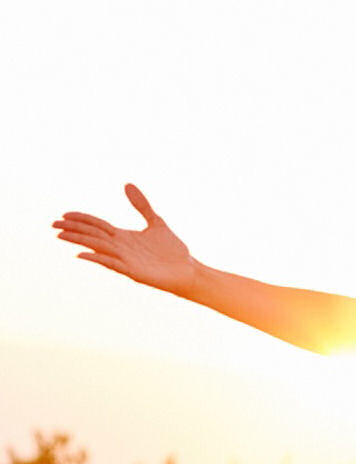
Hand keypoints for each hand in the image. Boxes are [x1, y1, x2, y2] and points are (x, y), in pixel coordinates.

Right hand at [52, 183, 198, 294]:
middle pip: (92, 235)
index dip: (81, 219)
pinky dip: (97, 258)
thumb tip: (127, 185)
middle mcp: (121, 248)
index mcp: (123, 236)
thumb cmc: (172, 250)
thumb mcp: (156, 222)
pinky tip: (82, 254)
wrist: (188, 270)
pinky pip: (111, 264)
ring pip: (98, 248)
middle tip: (54, 225)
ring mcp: (125, 260)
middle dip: (73, 230)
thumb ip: (141, 205)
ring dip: (80, 241)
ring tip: (61, 235)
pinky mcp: (133, 272)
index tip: (63, 214)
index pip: (97, 225)